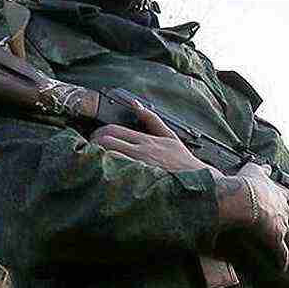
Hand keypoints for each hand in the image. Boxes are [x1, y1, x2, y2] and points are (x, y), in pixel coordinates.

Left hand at [91, 100, 210, 173]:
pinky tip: (102, 175)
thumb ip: (152, 120)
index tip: (94, 140)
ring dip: (97, 158)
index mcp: (146, 140)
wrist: (199, 182)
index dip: (99, 133)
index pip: (113, 130)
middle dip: (94, 144)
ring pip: (109, 157)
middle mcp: (141, 152)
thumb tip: (137, 106)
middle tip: (88, 151)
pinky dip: (107, 172)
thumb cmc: (184, 162)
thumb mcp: (170, 136)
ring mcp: (140, 167)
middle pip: (107, 141)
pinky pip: (118, 174)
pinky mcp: (141, 182)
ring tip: (92, 162)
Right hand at [235, 161, 288, 265]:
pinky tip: (283, 267)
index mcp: (282, 196)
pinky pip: (281, 252)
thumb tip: (265, 165)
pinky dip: (283, 260)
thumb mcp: (255, 171)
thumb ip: (262, 169)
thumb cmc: (247, 184)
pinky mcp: (275, 238)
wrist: (244, 197)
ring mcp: (282, 225)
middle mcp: (285, 212)